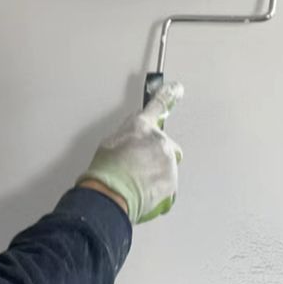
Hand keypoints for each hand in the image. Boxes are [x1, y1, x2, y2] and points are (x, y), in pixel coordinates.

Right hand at [75, 82, 183, 223]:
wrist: (110, 194)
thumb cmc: (105, 170)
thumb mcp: (109, 142)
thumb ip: (127, 132)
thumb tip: (133, 132)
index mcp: (142, 127)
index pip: (158, 106)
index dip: (168, 95)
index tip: (177, 89)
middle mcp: (159, 140)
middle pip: (165, 144)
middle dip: (156, 153)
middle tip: (140, 166)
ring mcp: (168, 161)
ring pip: (167, 165)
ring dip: (157, 171)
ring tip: (138, 183)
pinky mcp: (172, 181)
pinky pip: (168, 183)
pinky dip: (159, 188)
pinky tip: (144, 192)